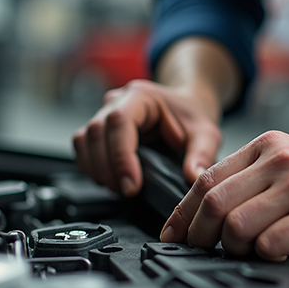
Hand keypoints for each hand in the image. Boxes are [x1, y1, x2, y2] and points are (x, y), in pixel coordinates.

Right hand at [73, 79, 222, 195]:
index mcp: (141, 96)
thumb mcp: (206, 134)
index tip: (131, 184)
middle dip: (108, 169)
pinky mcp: (99, 130)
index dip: (120, 155)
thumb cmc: (191, 117)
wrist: (184, 108)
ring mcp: (104, 114)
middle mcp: (117, 101)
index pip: (119, 121)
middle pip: (96, 133)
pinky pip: (83, 148)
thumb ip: (202, 155)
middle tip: (128, 191)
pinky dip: (92, 168)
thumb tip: (194, 178)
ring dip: (97, 170)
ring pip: (84, 141)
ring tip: (121, 187)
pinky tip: (111, 181)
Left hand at [159, 131, 288, 260]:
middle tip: (199, 251)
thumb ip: (251, 176)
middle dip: (198, 235)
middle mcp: (280, 162)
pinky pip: (271, 244)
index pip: (206, 179)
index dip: (183, 213)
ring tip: (241, 253)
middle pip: (214, 203)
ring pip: (237, 225)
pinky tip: (273, 255)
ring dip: (231, 248)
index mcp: (266, 147)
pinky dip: (264, 256)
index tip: (173, 235)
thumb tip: (205, 211)